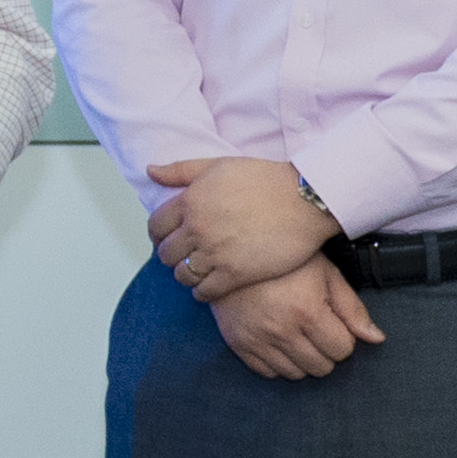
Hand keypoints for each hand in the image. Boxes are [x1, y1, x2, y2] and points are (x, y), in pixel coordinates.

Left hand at [148, 158, 332, 304]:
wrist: (305, 200)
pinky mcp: (235, 274)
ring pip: (182, 275)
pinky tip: (210, 287)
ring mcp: (215, 253)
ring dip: (186, 275)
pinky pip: (204, 292)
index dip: (159, 234)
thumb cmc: (266, 180)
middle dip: (172, 255)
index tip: (168, 238)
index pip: (156, 226)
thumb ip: (181, 170)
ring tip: (197, 272)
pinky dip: (202, 292)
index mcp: (189, 201)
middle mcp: (196, 228)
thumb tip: (151, 171)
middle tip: (184, 256)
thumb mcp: (218, 165)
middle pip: (166, 253)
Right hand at [209, 261, 385, 381]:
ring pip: (296, 374)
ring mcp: (257, 340)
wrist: (233, 253)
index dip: (342, 336)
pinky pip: (268, 373)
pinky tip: (278, 341)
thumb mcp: (325, 274)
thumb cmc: (284, 261)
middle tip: (315, 328)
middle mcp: (281, 330)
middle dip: (325, 350)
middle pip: (321, 367)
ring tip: (296, 334)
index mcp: (307, 311)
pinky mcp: (238, 345)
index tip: (331, 321)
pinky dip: (278, 362)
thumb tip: (376, 338)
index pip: (342, 349)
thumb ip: (352, 308)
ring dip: (302, 359)